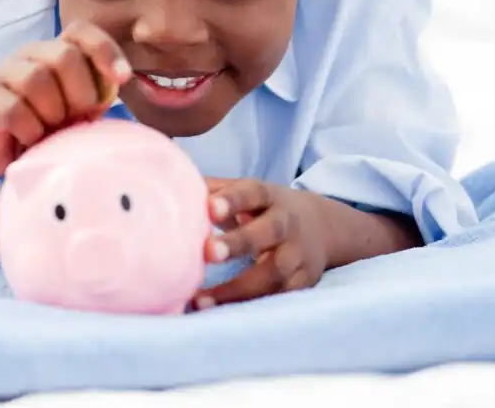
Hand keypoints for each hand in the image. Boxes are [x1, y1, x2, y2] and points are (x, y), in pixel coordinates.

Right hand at [0, 21, 131, 179]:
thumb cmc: (41, 128)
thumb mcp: (75, 110)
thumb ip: (95, 93)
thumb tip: (120, 81)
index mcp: (54, 52)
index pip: (81, 32)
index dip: (105, 50)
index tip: (123, 78)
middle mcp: (28, 55)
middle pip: (64, 56)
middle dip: (80, 92)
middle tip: (76, 118)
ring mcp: (3, 75)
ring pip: (37, 80)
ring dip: (53, 113)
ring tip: (49, 131)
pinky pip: (15, 111)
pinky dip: (31, 131)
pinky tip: (29, 140)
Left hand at [192, 178, 329, 308]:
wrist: (323, 227)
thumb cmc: (266, 208)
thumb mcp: (247, 192)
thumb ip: (214, 189)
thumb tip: (170, 182)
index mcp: (269, 196)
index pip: (252, 193)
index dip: (232, 200)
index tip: (210, 209)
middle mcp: (287, 223)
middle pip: (268, 231)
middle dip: (239, 242)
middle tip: (208, 253)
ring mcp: (298, 254)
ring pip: (274, 272)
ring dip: (237, 288)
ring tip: (201, 300)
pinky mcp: (302, 282)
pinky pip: (277, 298)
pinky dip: (250, 307)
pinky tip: (220, 313)